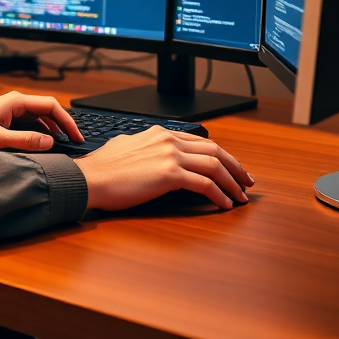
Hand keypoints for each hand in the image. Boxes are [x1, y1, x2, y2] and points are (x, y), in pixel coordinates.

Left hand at [0, 91, 84, 151]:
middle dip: (64, 124)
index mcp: (15, 102)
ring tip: (66, 144)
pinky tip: (46, 143)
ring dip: (54, 128)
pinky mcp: (7, 117)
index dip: (67, 121)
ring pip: (41, 116)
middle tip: (77, 141)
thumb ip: (23, 140)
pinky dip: (42, 131)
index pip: (51, 105)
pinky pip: (31, 122)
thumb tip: (49, 142)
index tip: (76, 135)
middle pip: (48, 109)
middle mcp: (16, 102)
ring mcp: (11, 109)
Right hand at [76, 126, 253, 210]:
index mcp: (159, 133)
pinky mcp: (169, 174)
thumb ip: (145, 147)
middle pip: (214, 150)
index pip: (199, 141)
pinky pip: (204, 184)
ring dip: (232, 182)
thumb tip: (150, 155)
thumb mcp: (127, 147)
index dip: (220, 155)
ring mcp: (170, 156)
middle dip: (235, 166)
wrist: (91, 178)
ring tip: (241, 196)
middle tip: (246, 181)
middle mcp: (168, 140)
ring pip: (214, 165)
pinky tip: (224, 205)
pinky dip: (218, 195)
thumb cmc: (104, 169)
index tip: (230, 167)